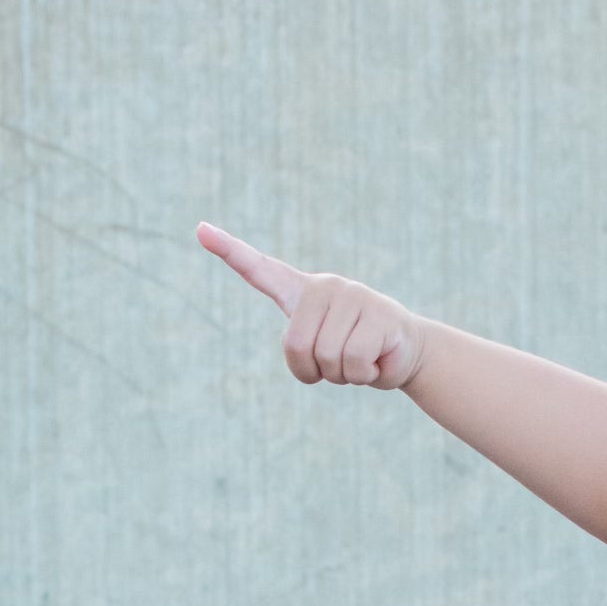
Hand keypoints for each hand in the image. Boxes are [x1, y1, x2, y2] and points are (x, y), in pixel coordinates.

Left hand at [196, 223, 429, 389]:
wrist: (406, 354)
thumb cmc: (354, 353)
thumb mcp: (321, 349)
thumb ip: (304, 344)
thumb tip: (306, 336)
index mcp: (303, 293)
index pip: (260, 269)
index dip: (230, 252)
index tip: (200, 230)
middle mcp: (325, 286)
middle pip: (295, 345)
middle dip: (316, 371)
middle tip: (340, 366)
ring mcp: (354, 295)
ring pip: (327, 357)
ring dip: (343, 375)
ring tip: (361, 360)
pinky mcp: (380, 313)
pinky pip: (354, 361)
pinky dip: (364, 374)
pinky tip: (377, 360)